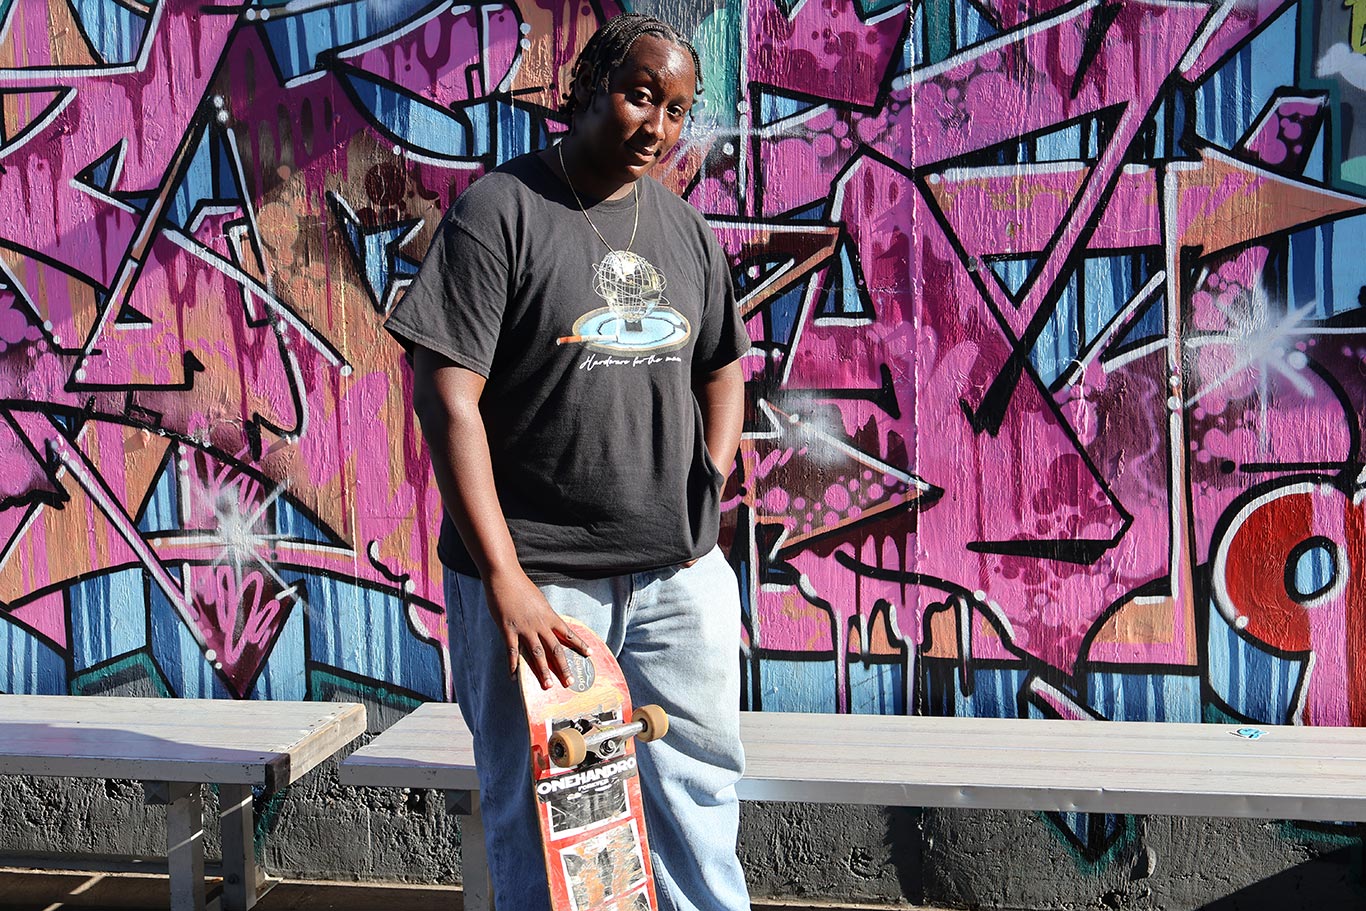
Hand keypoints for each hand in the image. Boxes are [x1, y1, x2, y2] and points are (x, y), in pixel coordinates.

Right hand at [484, 568, 590, 688]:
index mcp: (549, 616)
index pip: (568, 633)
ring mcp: (524, 628)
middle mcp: (540, 624)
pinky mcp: (508, 629)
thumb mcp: (538, 600)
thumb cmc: (520, 586)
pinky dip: (513, 666)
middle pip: (555, 649)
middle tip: (569, 682)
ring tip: (548, 686)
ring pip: (537, 654)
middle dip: (563, 666)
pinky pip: (512, 651)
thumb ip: (543, 614)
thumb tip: (547, 624)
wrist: (504, 576)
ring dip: (543, 671)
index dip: (579, 644)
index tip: (590, 654)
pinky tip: (515, 677)